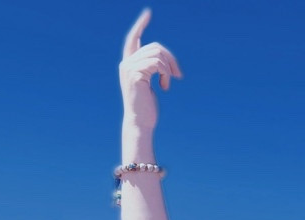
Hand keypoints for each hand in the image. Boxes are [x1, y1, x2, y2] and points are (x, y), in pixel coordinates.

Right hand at [119, 8, 182, 130]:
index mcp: (129, 64)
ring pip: (158, 54)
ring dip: (169, 68)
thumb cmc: (147, 107)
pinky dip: (165, 74)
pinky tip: (165, 87)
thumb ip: (152, 69)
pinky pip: (157, 64)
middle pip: (155, 47)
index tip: (148, 13)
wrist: (141, 122)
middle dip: (171, 59)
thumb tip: (163, 59)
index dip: (140, 25)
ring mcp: (129, 68)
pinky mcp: (135, 74)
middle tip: (178, 75)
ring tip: (169, 83)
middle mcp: (126, 63)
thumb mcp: (150, 83)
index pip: (133, 38)